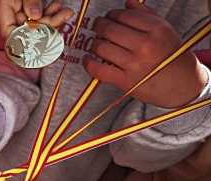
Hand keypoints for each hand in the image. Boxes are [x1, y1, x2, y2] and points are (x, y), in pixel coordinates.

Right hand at [0, 0, 73, 38]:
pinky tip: (59, 6)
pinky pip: (42, 13)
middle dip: (44, 27)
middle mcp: (13, 10)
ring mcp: (23, 7)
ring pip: (37, 22)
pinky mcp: (33, 4)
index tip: (38, 40)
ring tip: (65, 12)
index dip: (22, 40)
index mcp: (5, 7)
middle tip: (60, 20)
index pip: (9, 31)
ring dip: (52, 19)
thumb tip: (36, 16)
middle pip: (26, 28)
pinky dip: (52, 12)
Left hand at [86, 0, 207, 107]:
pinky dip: (89, 63)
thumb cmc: (171, 56)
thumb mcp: (165, 31)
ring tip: (96, 43)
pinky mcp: (125, 81)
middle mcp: (145, 45)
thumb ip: (146, 14)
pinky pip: (99, 69)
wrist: (182, 84)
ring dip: (94, 43)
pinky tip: (88, 59)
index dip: (111, 14)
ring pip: (102, 47)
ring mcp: (134, 64)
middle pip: (110, 29)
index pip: (124, 15)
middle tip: (97, 27)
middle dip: (99, 26)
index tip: (108, 16)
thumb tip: (128, 3)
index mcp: (157, 29)